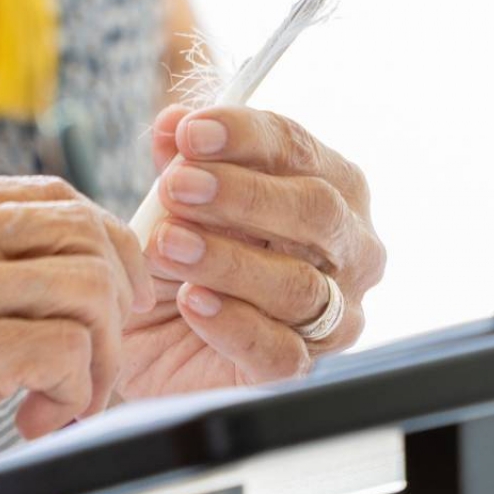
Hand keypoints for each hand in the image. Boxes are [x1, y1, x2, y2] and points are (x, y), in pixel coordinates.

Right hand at [0, 173, 156, 493]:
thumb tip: (69, 268)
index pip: (58, 195)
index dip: (105, 251)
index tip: (108, 306)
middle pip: (88, 232)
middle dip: (119, 302)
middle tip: (96, 360)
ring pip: (93, 290)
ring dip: (100, 359)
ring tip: (62, 399)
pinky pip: (69, 351)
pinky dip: (75, 394)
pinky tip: (35, 419)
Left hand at [116, 105, 383, 400]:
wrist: (147, 334)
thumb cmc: (178, 254)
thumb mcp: (169, 202)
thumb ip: (177, 162)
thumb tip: (175, 123)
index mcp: (326, 186)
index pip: (298, 149)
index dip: (245, 136)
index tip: (191, 133)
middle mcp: (347, 249)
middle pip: (316, 210)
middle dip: (243, 194)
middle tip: (177, 187)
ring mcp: (333, 314)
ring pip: (299, 284)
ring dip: (228, 259)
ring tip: (167, 244)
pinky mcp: (300, 370)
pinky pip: (283, 352)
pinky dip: (234, 323)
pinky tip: (193, 301)